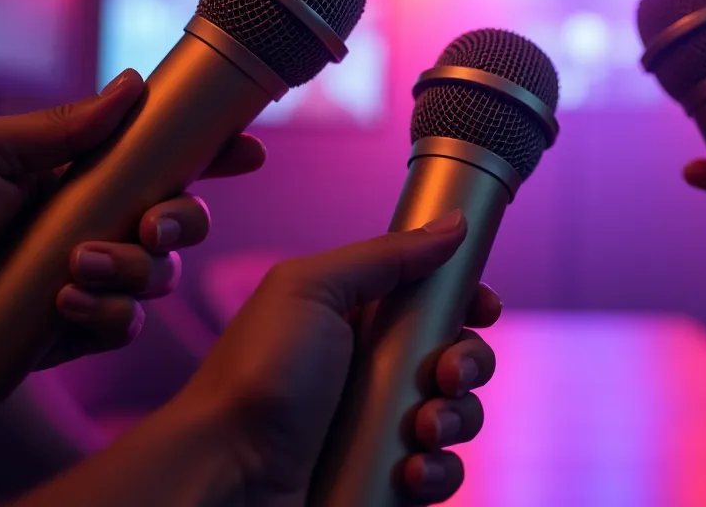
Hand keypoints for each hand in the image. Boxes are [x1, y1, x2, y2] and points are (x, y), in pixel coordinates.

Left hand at [0, 68, 265, 366]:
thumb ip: (63, 126)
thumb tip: (133, 84)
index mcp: (79, 179)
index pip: (161, 166)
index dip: (210, 159)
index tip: (244, 153)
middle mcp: (92, 227)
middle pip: (179, 224)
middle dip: (183, 222)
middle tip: (150, 224)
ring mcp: (83, 279)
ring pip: (157, 277)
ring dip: (133, 271)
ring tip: (76, 266)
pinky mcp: (65, 331)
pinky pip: (122, 327)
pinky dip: (109, 315)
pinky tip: (66, 301)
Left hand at [173, 210, 498, 503]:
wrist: (222, 472)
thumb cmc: (255, 377)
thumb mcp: (312, 290)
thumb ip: (385, 255)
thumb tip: (454, 225)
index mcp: (361, 321)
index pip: (438, 304)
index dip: (469, 304)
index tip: (483, 309)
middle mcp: (377, 373)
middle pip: (459, 359)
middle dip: (469, 365)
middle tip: (445, 375)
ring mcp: (383, 429)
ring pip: (459, 418)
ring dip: (458, 420)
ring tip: (424, 430)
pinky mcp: (388, 479)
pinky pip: (441, 474)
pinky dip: (439, 472)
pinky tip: (412, 471)